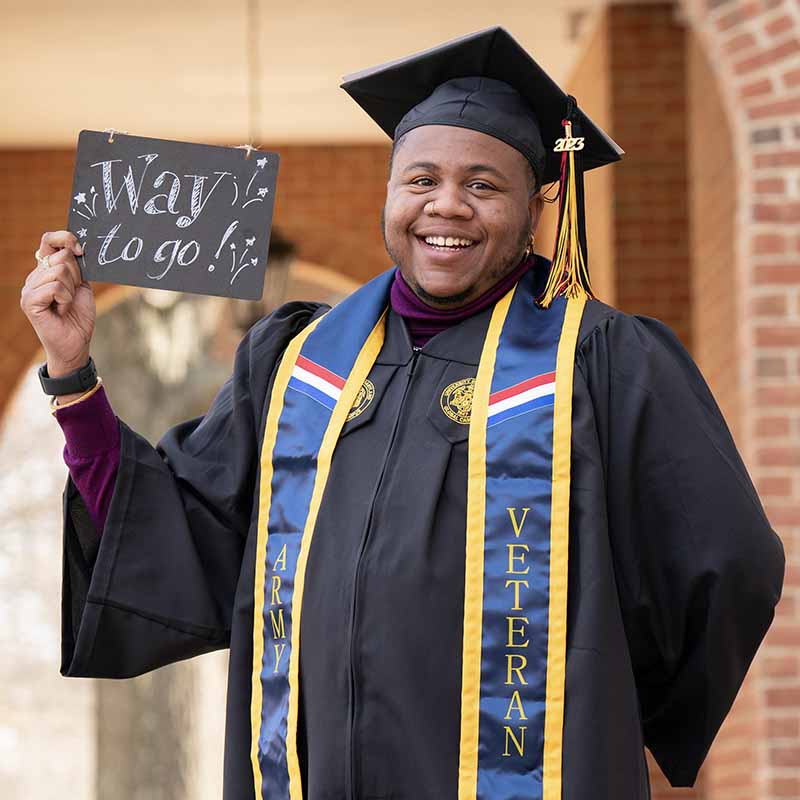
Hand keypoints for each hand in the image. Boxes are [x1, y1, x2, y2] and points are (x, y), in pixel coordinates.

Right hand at [20, 230, 95, 374]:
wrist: (76, 343)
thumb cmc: (78, 316)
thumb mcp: (81, 285)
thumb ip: (77, 267)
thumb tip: (78, 246)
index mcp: (46, 269)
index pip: (49, 239)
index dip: (66, 238)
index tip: (81, 250)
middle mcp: (34, 276)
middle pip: (61, 256)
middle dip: (77, 276)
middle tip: (73, 294)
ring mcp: (29, 288)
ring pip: (59, 271)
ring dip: (71, 290)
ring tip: (66, 304)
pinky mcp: (29, 301)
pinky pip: (54, 287)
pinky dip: (66, 299)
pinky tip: (61, 309)